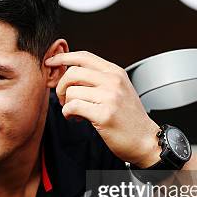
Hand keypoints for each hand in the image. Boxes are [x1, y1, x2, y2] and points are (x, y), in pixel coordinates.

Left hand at [45, 51, 160, 167]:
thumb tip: (70, 74)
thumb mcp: (119, 90)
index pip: (84, 56)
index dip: (63, 57)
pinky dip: (68, 113)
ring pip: (71, 91)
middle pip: (73, 72)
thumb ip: (99, 79)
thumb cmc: (130, 118)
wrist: (146, 140)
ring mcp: (109, 97)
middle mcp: (113, 81)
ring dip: (65, 103)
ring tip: (74, 112)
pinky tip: (75, 118)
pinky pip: (73, 107)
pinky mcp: (104, 115)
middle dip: (61, 86)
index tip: (50, 62)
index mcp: (115, 73)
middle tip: (62, 98)